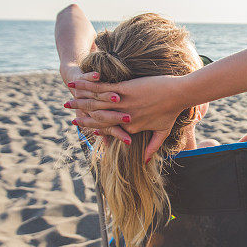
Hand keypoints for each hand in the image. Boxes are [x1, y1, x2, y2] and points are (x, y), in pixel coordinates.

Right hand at [65, 74, 187, 160]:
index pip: (107, 128)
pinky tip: (76, 84)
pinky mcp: (124, 89)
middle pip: (97, 116)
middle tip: (67, 109)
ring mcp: (123, 103)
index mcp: (130, 128)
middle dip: (80, 113)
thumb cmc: (173, 112)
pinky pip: (101, 89)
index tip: (79, 124)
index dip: (91, 125)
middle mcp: (124, 118)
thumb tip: (145, 161)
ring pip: (96, 103)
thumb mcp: (162, 132)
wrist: (179, 93)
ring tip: (67, 98)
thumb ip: (152, 147)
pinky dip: (87, 87)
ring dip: (79, 100)